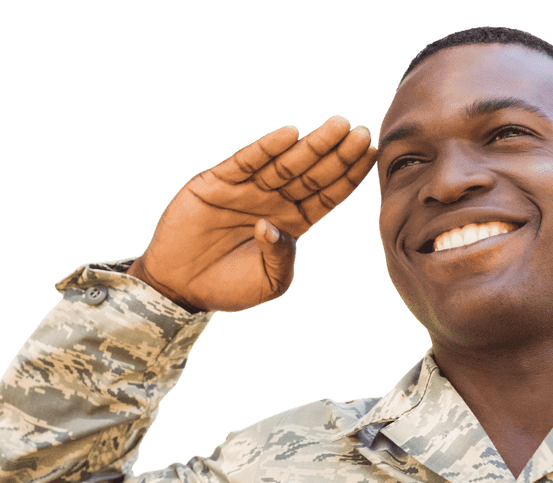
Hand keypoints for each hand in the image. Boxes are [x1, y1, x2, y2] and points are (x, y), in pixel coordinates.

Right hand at [127, 117, 375, 311]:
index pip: (328, 194)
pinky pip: (245, 162)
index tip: (372, 154)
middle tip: (360, 131)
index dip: (349, 175)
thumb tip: (273, 226)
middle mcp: (274, 201)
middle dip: (337, 153)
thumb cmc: (230, 286)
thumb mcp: (269, 282)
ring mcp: (247, 190)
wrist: (181, 287)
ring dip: (311, 144)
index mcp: (294, 223)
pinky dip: (266, 148)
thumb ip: (282, 257)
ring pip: (285, 163)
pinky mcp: (216, 183)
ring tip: (337, 126)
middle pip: (313, 173)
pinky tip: (289, 135)